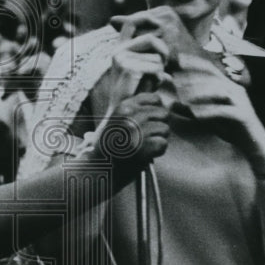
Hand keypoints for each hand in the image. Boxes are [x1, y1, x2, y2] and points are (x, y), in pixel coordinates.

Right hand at [94, 32, 176, 179]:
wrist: (98, 169)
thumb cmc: (109, 144)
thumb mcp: (117, 118)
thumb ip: (135, 107)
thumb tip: (161, 95)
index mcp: (124, 105)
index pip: (155, 99)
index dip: (154, 111)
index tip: (144, 122)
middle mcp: (131, 115)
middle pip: (163, 113)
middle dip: (157, 126)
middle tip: (142, 137)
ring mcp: (138, 131)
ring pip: (165, 129)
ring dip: (157, 139)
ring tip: (141, 146)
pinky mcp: (145, 147)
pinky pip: (163, 144)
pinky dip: (156, 152)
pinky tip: (143, 155)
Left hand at [109, 6, 209, 70]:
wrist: (197, 69)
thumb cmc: (173, 53)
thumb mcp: (153, 36)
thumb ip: (134, 27)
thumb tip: (111, 19)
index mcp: (164, 11)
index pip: (135, 19)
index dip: (127, 34)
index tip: (123, 47)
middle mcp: (167, 16)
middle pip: (135, 26)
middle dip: (128, 41)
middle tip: (122, 54)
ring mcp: (169, 28)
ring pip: (138, 38)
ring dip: (132, 50)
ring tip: (129, 60)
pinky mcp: (169, 43)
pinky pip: (146, 49)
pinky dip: (140, 58)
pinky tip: (136, 65)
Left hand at [174, 54, 264, 177]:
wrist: (254, 145)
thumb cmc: (231, 128)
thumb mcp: (207, 117)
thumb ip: (191, 110)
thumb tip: (171, 104)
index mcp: (228, 86)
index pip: (210, 69)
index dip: (194, 62)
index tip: (177, 60)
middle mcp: (235, 90)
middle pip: (212, 77)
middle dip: (192, 77)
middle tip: (174, 79)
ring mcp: (241, 102)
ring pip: (218, 91)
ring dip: (199, 92)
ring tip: (183, 97)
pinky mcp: (243, 116)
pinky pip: (224, 111)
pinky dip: (209, 112)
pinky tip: (195, 115)